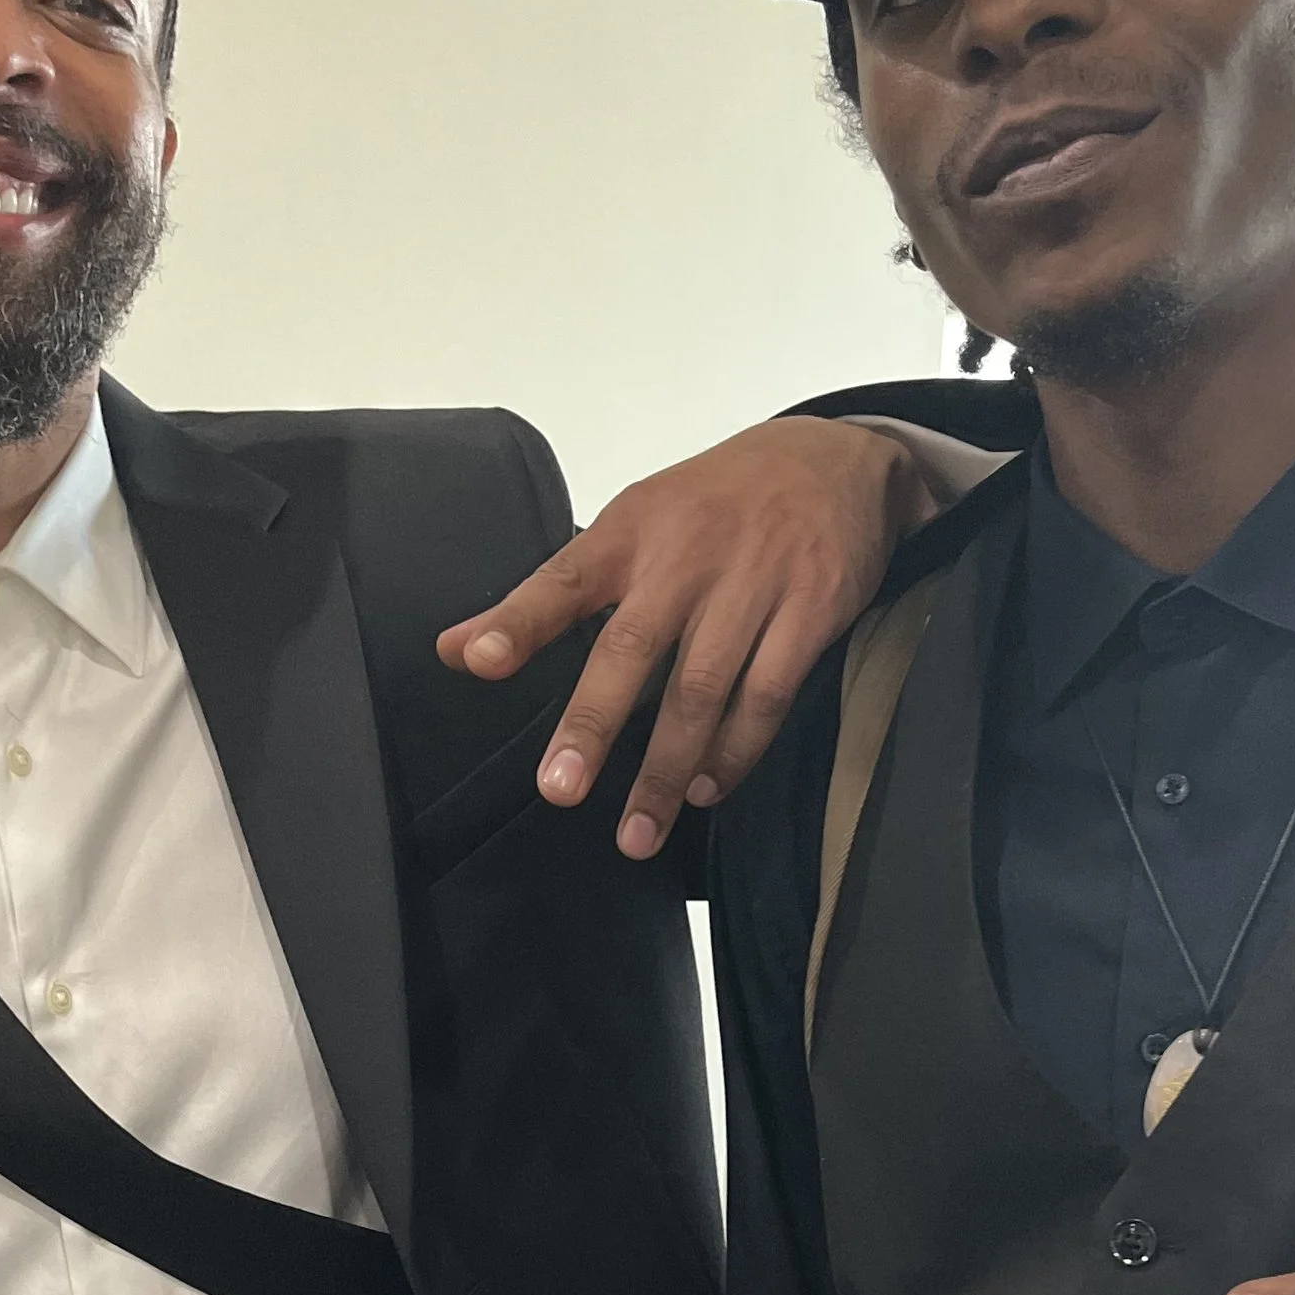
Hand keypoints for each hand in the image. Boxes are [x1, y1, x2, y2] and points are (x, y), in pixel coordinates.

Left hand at [436, 419, 937, 859]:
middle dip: (594, 722)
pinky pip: (767, 695)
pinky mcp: (811, 610)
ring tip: (636, 833)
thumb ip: (552, 594)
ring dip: (667, 767)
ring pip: (703, 688)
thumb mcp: (635, 522)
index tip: (475, 660)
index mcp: (634, 530)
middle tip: (560, 789)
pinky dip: (735, 751)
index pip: (564, 576)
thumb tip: (455, 651)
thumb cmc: (718, 503)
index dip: (519, 619)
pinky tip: (704, 788)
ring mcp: (754, 583)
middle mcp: (688, 556)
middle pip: (633, 646)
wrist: (840, 461)